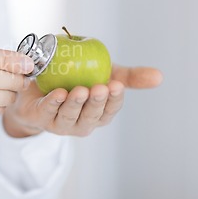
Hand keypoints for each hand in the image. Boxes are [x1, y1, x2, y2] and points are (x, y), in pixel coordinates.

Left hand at [3, 65, 162, 137]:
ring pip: (70, 116)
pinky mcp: (41, 118)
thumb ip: (129, 77)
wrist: (38, 85)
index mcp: (100, 114)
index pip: (111, 109)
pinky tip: (58, 93)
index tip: (117, 85)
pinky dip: (53, 103)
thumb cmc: (76, 81)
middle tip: (101, 87)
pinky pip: (48, 111)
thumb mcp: (105, 74)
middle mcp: (83, 122)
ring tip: (80, 90)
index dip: (114, 99)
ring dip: (76, 104)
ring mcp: (61, 123)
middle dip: (97, 103)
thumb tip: (159, 76)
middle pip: (92, 116)